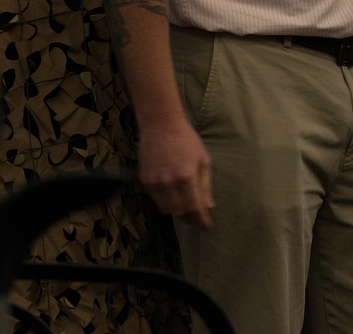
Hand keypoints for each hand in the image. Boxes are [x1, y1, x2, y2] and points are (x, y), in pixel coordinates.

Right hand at [136, 113, 214, 229]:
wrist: (160, 125)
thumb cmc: (187, 140)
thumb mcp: (203, 160)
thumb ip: (205, 185)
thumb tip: (208, 206)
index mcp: (186, 177)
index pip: (194, 208)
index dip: (201, 221)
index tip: (207, 227)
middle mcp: (168, 183)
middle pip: (179, 213)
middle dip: (191, 218)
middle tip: (199, 219)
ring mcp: (153, 183)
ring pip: (166, 209)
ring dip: (177, 212)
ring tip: (187, 209)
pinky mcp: (143, 181)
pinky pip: (155, 200)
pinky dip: (165, 202)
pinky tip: (174, 197)